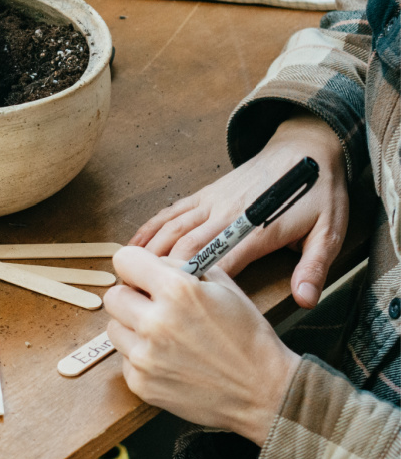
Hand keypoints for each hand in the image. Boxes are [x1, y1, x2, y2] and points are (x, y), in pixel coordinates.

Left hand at [105, 247, 299, 444]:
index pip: (124, 260)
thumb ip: (181, 267)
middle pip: (113, 296)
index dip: (136, 266)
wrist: (264, 391)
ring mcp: (145, 357)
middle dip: (132, 297)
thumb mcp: (223, 286)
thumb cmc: (247, 336)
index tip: (144, 276)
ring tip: (164, 336)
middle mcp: (154, 323)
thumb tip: (151, 262)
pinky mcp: (141, 384)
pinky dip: (141, 357)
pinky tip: (169, 361)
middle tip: (155, 307)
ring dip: (133, 328)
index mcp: (176, 290)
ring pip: (114, 328)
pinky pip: (125, 359)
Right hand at [129, 113, 347, 307]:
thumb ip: (313, 267)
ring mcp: (211, 202)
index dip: (197, 288)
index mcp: (257, 230)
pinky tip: (134, 244)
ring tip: (129, 279)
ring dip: (149, 254)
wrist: (305, 147)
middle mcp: (227, 215)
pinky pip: (170, 212)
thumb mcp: (329, 232)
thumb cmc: (318, 192)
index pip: (220, 264)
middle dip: (161, 276)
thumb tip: (304, 300)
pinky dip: (150, 228)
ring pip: (171, 229)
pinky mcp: (204, 194)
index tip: (176, 310)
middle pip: (185, 248)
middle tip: (142, 302)